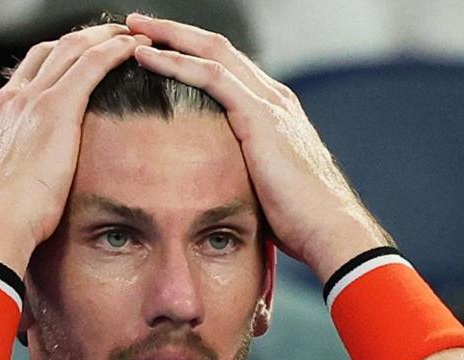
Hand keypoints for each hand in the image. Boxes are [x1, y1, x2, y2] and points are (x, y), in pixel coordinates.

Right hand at [0, 24, 150, 272]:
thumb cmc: (0, 225)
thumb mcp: (5, 191)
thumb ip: (18, 178)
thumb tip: (31, 195)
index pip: (27, 74)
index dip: (55, 60)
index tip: (78, 59)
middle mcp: (10, 101)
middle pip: (49, 51)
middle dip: (82, 39)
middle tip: (110, 36)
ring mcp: (31, 100)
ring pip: (72, 48)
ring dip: (103, 37)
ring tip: (131, 35)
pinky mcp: (55, 108)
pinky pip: (91, 64)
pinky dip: (114, 50)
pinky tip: (135, 48)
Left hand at [126, 14, 390, 281]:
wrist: (328, 232)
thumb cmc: (298, 223)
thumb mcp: (263, 188)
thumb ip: (239, 172)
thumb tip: (211, 188)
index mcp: (274, 112)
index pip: (227, 68)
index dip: (190, 54)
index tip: (155, 48)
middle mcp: (274, 97)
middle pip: (217, 48)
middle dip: (176, 32)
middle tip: (137, 22)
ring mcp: (270, 103)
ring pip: (212, 51)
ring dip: (170, 36)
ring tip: (134, 28)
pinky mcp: (261, 117)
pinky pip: (212, 76)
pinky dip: (176, 62)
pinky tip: (148, 57)